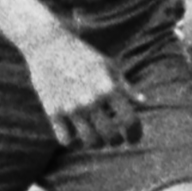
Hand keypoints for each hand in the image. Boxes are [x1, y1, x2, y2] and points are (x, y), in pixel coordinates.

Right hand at [10, 24, 134, 149]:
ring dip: (97, 144)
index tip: (134, 138)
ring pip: (89, 141)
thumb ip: (125, 86)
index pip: (130, 121)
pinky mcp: (52, 111)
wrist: (48, 45)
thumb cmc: (83, 55)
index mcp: (109, 88)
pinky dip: (74, 143)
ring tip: (99, 141)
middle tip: (116, 140)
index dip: (135, 134)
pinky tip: (77, 137)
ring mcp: (70, 107)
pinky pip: (66, 139)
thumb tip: (143, 101)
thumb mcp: (109, 66)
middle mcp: (91, 100)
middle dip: (117, 141)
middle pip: (111, 135)